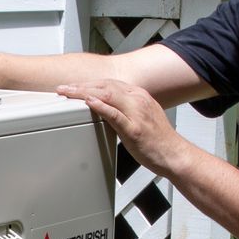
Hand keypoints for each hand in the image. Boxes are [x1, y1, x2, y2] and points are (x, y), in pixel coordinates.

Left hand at [55, 80, 189, 176]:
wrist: (174, 155)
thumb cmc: (158, 140)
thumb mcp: (142, 117)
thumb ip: (126, 109)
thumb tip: (107, 108)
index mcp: (139, 96)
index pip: (109, 83)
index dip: (89, 83)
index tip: (74, 86)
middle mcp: (138, 100)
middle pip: (105, 86)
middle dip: (82, 85)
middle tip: (63, 88)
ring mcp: (137, 113)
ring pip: (107, 95)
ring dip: (84, 92)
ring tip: (68, 93)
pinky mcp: (134, 129)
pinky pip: (115, 114)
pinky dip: (100, 106)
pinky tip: (88, 103)